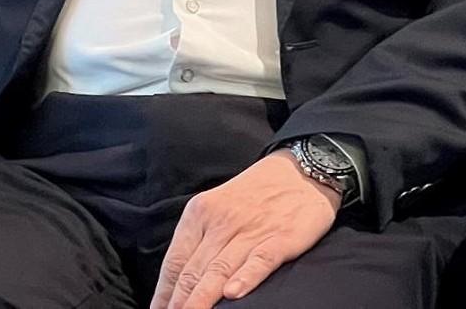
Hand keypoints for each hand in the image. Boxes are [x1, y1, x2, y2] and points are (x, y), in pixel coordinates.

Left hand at [151, 151, 339, 308]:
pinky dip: (246, 278)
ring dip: (202, 299)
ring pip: (219, 270)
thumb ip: (200, 239)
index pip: (175, 261)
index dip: (165, 292)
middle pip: (193, 270)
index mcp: (200, 213)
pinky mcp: (281, 238)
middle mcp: (221, 222)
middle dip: (179, 302)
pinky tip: (233, 295)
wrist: (300, 170)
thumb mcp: (217, 207)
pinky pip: (260, 260)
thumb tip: (178, 279)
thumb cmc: (255, 193)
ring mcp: (251, 230)